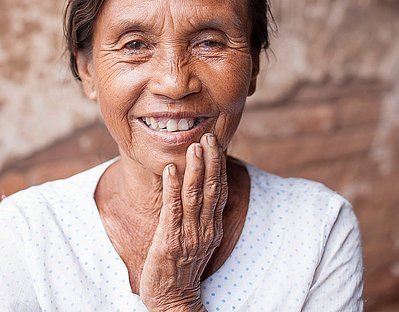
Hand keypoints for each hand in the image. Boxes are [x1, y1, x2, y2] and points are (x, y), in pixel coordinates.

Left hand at [139, 133, 227, 311]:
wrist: (173, 299)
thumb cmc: (183, 265)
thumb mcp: (199, 238)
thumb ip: (202, 214)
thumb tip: (203, 187)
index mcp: (212, 226)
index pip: (220, 190)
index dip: (219, 165)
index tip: (217, 143)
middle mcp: (205, 228)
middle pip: (212, 189)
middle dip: (211, 161)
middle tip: (210, 136)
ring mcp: (189, 235)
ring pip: (195, 195)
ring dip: (195, 169)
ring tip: (194, 146)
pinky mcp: (170, 240)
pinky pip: (173, 210)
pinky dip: (173, 188)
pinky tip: (171, 170)